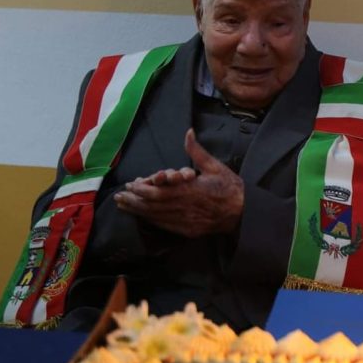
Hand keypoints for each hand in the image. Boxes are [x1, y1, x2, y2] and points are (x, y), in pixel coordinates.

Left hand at [114, 129, 243, 237]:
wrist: (242, 212)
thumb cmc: (229, 187)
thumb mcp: (214, 166)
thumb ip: (197, 151)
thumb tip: (188, 132)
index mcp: (191, 189)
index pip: (159, 191)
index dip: (142, 189)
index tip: (131, 183)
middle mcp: (185, 206)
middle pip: (152, 205)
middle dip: (134, 200)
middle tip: (119, 196)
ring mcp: (185, 220)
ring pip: (156, 216)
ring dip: (137, 211)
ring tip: (123, 206)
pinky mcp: (187, 230)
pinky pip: (164, 225)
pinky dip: (150, 220)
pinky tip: (141, 216)